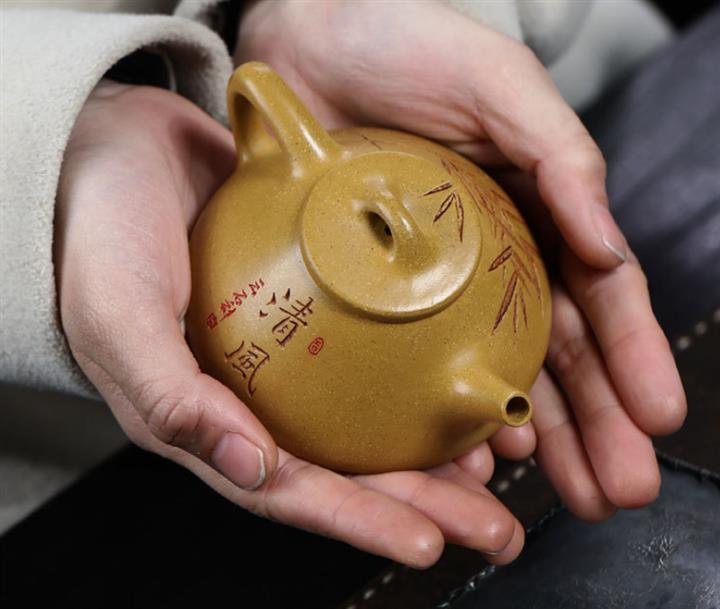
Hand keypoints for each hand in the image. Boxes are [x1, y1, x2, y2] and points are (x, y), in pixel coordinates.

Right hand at [55, 81, 523, 567]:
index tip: (427, 542)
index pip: (289, 488)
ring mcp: (286, 350)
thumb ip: (172, 398)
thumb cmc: (100, 233)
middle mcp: (254, 395)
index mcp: (207, 417)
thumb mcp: (119, 317)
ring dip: (431, 450)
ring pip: (368, 415)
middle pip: (347, 464)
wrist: (117, 148)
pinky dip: (414, 370)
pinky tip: (455, 375)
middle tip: (492, 525)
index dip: (357, 520)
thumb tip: (251, 466)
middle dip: (422, 502)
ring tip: (493, 468)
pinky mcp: (311, 301)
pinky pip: (372, 346)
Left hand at [236, 0, 685, 519]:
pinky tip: (469, 454)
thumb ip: (560, 157)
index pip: (598, 296)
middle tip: (618, 489)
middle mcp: (494, 257)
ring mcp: (438, 283)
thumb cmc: (406, 44)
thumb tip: (610, 244)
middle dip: (594, 425)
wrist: (307, 40)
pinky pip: (420, 362)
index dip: (631, 358)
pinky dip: (449, 411)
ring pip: (499, 371)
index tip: (657, 419)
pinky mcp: (379, 292)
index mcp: (538, 210)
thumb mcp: (499, 84)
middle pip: (557, 354)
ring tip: (561, 493)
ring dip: (534, 436)